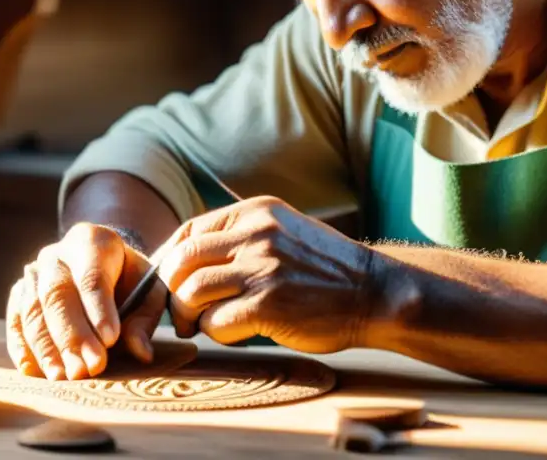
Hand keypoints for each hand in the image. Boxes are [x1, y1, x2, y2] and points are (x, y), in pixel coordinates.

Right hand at [5, 222, 166, 379]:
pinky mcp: (18, 294)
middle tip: (88, 368)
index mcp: (92, 242)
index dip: (99, 308)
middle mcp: (56, 255)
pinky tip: (35, 372)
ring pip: (32, 310)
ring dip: (47, 347)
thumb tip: (141, 353)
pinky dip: (23, 347)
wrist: (101, 266)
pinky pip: (15, 321)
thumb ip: (145, 320)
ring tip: (64, 377)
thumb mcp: (148, 292)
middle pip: (57, 294)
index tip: (111, 339)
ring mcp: (33, 273)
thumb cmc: (129, 281)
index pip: (92, 276)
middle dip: (73, 335)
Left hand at [156, 197, 376, 352]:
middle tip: (181, 313)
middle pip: (182, 261)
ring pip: (191, 292)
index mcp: (256, 212)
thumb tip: (188, 263)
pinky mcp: (268, 305)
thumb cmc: (327, 271)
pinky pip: (215, 323)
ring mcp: (262, 268)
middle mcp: (256, 234)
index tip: (171, 284)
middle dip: (172, 292)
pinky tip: (232, 333)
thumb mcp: (284, 232)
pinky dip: (213, 333)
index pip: (189, 230)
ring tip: (202, 325)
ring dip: (188, 315)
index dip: (170, 261)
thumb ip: (242, 239)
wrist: (376, 293)